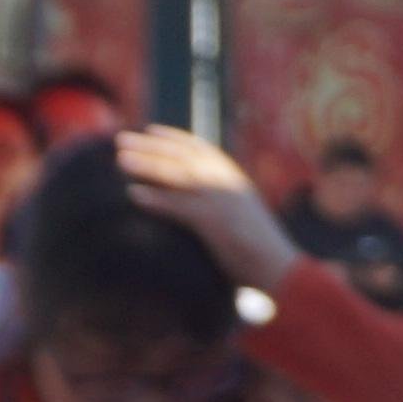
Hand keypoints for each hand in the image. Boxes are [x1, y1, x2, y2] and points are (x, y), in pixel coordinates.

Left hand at [112, 125, 297, 295]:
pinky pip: (178, 206)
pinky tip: (133, 195)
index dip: (173, 138)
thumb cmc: (261, 252)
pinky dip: (155, 199)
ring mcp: (221, 200)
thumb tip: (201, 204)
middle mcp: (228, 184)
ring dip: (146, 165)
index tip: (150, 131)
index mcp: (235, 180)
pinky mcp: (214, 221)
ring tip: (120, 160)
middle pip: (183, 157)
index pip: (201, 149)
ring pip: (177, 176)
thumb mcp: (244, 217)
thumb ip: (224, 204)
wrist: (282, 270)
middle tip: (121, 140)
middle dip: (150, 146)